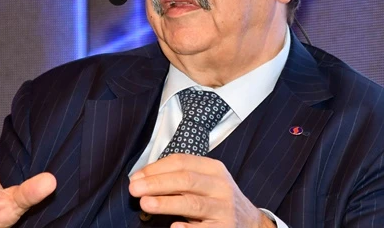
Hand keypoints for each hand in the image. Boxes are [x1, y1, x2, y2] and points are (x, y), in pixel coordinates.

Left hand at [128, 154, 272, 227]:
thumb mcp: (205, 181)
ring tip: (146, 203)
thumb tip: (141, 179)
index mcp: (213, 169)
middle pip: (186, 180)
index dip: (156, 168)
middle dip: (157, 183)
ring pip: (193, 203)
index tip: (136, 176)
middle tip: (134, 188)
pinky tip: (174, 226)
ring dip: (167, 203)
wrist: (249, 222)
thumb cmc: (218, 199)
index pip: (182, 162)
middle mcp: (220, 186)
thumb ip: (179, 177)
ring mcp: (223, 209)